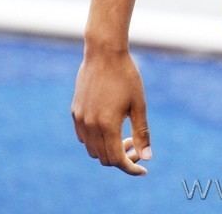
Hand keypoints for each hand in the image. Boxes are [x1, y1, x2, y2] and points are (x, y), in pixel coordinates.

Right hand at [71, 48, 151, 174]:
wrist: (104, 52)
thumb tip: (146, 157)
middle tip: (136, 145)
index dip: (131, 168)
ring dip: (108, 150)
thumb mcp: (138, 103)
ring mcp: (80, 119)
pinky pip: (83, 137)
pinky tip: (109, 127)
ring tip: (125, 135)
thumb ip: (141, 132)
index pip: (117, 160)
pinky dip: (96, 140)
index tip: (143, 169)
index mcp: (107, 125)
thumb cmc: (126, 75)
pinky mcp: (75, 111)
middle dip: (122, 158)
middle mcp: (90, 126)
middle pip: (104, 158)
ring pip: (92, 150)